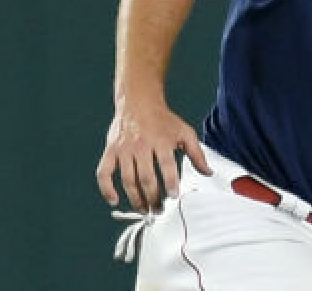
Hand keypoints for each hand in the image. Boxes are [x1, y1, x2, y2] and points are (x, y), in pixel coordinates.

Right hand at [95, 102, 211, 211]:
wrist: (138, 102)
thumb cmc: (162, 119)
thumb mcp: (184, 132)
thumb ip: (196, 154)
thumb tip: (208, 172)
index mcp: (160, 140)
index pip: (166, 164)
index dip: (171, 182)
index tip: (174, 196)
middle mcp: (141, 145)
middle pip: (146, 177)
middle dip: (153, 197)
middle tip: (159, 210)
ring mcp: (123, 149)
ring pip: (127, 179)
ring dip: (135, 199)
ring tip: (145, 210)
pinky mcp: (110, 151)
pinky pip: (104, 173)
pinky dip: (106, 189)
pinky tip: (114, 200)